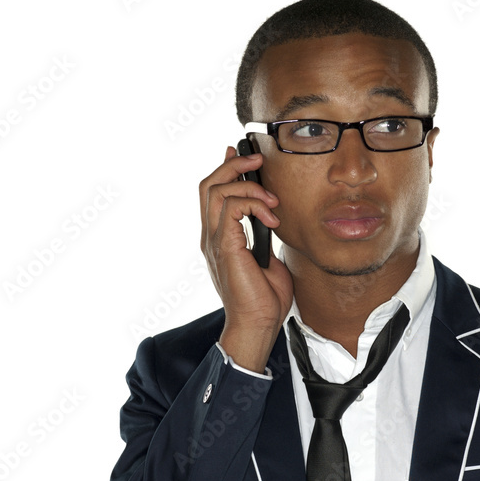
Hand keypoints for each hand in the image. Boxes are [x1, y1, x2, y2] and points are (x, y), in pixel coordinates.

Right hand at [199, 145, 292, 372]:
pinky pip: (232, 207)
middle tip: (256, 162)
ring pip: (217, 190)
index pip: (211, 194)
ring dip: (248, 185)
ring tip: (271, 198)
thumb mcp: (268, 259)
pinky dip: (254, 204)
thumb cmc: (264, 300)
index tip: (241, 155)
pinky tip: (271, 218)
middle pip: (208, 185)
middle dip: (232, 165)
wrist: (258, 325)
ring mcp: (214, 241)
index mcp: (218, 239)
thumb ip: (264, 237)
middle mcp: (211, 237)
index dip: (224, 169)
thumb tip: (271, 221)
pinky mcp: (224, 246)